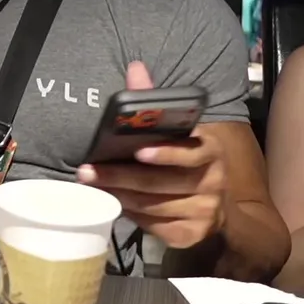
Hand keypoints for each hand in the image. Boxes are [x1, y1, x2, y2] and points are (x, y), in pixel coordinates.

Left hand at [75, 61, 226, 248]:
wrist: (215, 209)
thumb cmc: (186, 163)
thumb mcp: (176, 132)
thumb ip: (154, 103)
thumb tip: (136, 68)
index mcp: (209, 150)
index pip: (191, 152)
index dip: (166, 153)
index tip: (139, 152)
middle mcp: (213, 182)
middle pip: (160, 182)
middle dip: (120, 176)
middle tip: (87, 172)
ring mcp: (205, 211)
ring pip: (152, 206)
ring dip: (119, 196)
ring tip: (93, 186)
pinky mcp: (191, 234)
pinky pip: (154, 226)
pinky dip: (132, 215)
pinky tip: (114, 203)